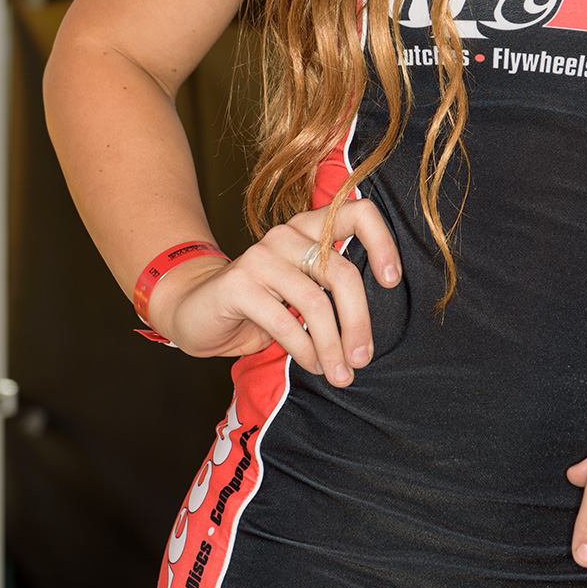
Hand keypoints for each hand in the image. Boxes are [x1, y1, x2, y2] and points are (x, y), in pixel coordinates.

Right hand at [145, 200, 401, 383]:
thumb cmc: (259, 304)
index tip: (392, 281)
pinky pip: (285, 322)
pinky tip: (312, 365)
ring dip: (332, 346)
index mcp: (309, 229)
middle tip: (363, 358)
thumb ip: (333, 292)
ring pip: (316, 303)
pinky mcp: (239, 285)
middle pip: (341, 273)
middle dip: (358, 322)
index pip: (358, 213)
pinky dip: (305, 350)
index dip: (383, 242)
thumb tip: (372, 331)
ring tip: (340, 374)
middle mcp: (287, 234)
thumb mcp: (302, 292)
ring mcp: (261, 257)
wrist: (194, 309)